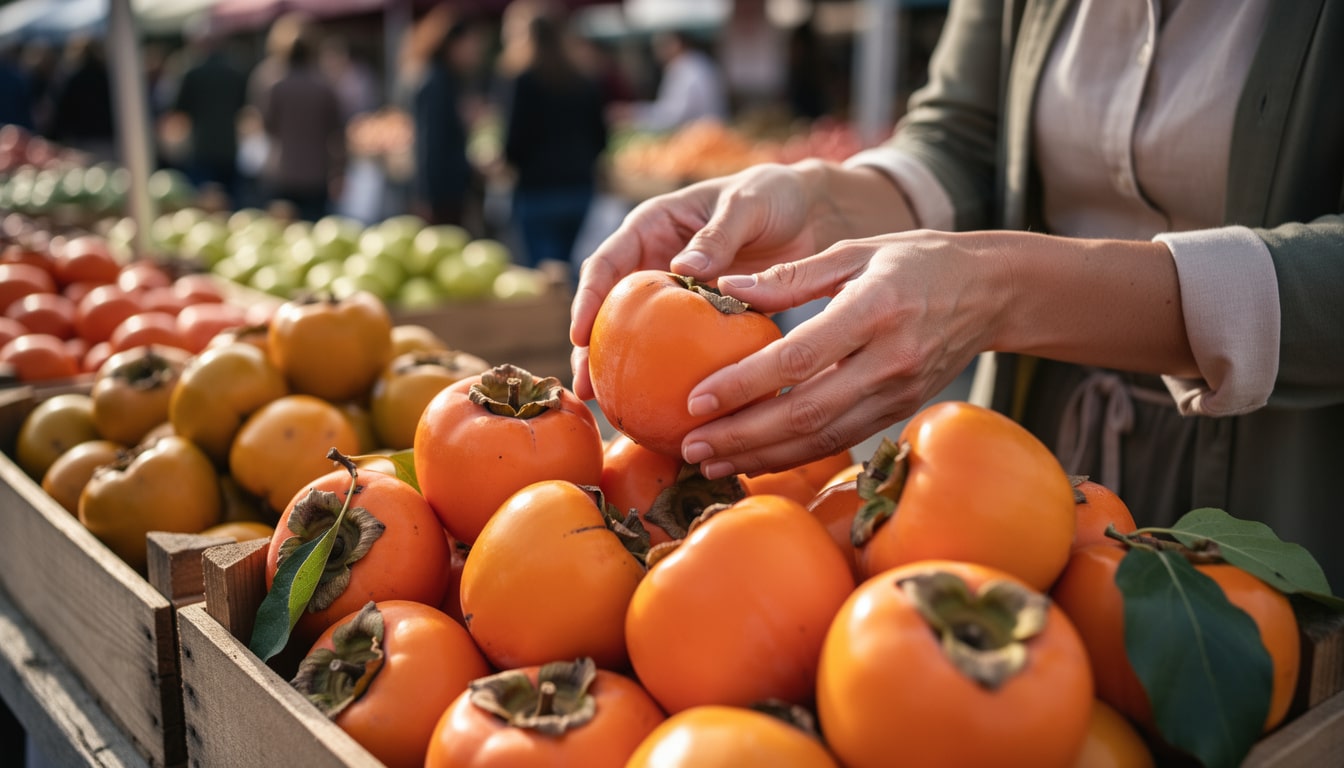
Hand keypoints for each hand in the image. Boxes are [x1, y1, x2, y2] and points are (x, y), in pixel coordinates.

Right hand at [570, 161, 839, 398]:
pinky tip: (667, 406)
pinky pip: (681, 347)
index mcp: (652, 227)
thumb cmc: (773, 195)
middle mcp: (655, 261)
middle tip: (585, 385)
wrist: (809, 211)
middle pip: (611, 308)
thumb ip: (718, 234)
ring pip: (639, 334)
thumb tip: (684, 268)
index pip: (606, 263)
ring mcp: (676, 294)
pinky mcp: (702, 317)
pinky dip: (671, 374)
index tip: (579, 333)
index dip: (589, 298)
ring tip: (609, 405)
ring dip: (622, 368)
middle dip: (592, 347)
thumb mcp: (746, 205)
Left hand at [677, 230, 1007, 478]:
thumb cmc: (914, 261)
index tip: (696, 399)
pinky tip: (754, 461)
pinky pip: (838, 441)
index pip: (798, 358)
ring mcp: (897, 393)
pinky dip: (793, 457)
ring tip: (709, 461)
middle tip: (690, 446)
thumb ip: (789, 275)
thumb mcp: (854, 251)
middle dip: (742, 436)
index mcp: (874, 308)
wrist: (990, 292)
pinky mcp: (898, 412)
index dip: (744, 384)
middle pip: (806, 412)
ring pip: (821, 438)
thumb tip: (722, 288)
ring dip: (761, 457)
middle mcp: (888, 359)